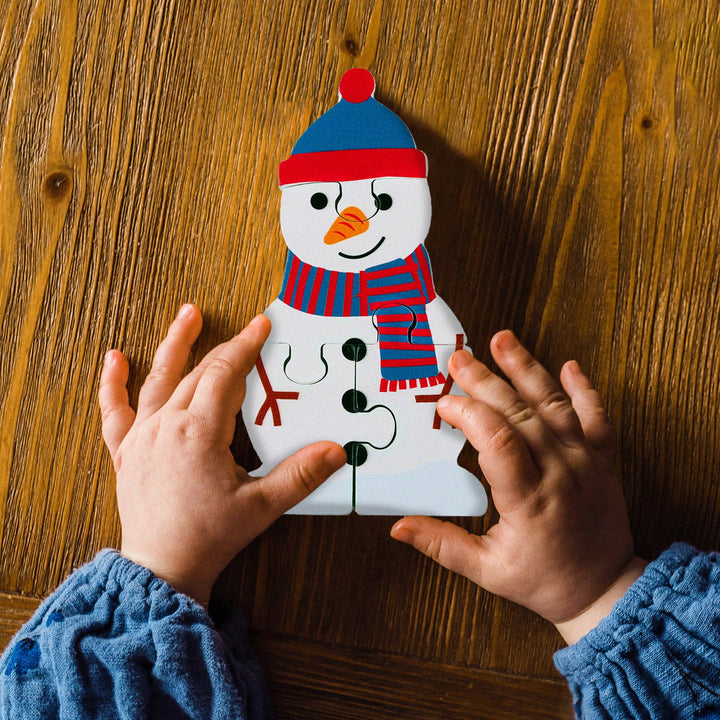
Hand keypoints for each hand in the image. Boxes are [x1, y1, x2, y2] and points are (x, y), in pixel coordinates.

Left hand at [99, 304, 345, 606]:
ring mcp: (143, 436)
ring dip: (174, 344)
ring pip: (158, 379)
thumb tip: (335, 452)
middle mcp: (168, 425)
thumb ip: (299, 475)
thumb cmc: (208, 537)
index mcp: (200, 432)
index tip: (261, 325)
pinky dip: (112, 384)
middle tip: (243, 327)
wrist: (162, 567)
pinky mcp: (127, 452)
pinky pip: (115, 411)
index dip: (246, 346)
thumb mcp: (261, 506)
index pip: (226, 374)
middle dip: (224, 346)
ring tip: (186, 315)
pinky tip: (114, 359)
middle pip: (198, 372)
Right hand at [391, 330, 645, 643]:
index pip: (498, 441)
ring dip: (527, 369)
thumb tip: (398, 527)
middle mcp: (560, 472)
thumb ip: (442, 545)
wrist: (606, 590)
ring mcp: (585, 461)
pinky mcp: (602, 459)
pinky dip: (584, 389)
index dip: (468, 415)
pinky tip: (570, 366)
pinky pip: (596, 416)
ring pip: (555, 405)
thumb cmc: (546, 582)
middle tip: (458, 359)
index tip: (443, 404)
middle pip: (520, 413)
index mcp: (529, 499)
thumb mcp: (487, 571)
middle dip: (485, 382)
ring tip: (503, 340)